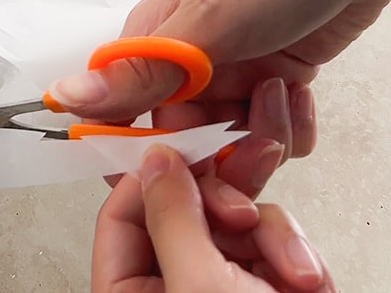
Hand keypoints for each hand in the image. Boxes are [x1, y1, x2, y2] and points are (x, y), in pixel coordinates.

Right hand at [50, 0, 390, 174]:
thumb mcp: (204, 22)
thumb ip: (139, 71)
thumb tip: (60, 99)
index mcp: (150, 49)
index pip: (123, 122)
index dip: (145, 157)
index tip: (179, 176)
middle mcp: (185, 69)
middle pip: (183, 146)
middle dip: (218, 158)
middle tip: (251, 147)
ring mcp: (232, 77)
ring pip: (233, 146)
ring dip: (262, 136)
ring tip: (283, 94)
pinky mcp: (275, 83)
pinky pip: (275, 135)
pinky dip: (291, 127)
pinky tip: (301, 93)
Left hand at [92, 144, 332, 291]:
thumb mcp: (200, 288)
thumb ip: (173, 220)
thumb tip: (155, 163)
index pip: (122, 216)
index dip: (150, 179)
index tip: (182, 150)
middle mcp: (173, 289)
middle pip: (186, 211)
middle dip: (225, 205)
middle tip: (243, 207)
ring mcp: (224, 290)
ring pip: (238, 224)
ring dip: (272, 237)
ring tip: (291, 272)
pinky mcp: (267, 291)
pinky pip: (275, 248)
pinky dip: (296, 258)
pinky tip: (307, 282)